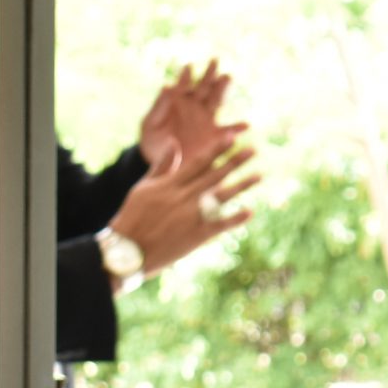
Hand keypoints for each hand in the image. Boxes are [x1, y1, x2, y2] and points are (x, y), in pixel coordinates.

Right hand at [108, 143, 259, 275]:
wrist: (128, 250)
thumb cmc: (133, 217)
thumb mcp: (143, 188)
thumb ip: (161, 166)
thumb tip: (174, 143)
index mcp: (170, 184)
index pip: (199, 162)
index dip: (217, 149)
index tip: (233, 137)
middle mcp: (184, 197)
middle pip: (214, 176)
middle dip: (235, 162)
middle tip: (254, 150)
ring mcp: (191, 216)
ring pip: (221, 197)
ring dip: (242, 186)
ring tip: (259, 175)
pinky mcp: (196, 235)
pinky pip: (219, 225)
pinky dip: (235, 219)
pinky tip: (250, 211)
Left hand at [136, 60, 244, 170]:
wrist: (160, 161)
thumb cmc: (152, 140)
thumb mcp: (151, 123)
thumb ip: (160, 106)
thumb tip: (167, 86)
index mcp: (179, 102)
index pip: (184, 85)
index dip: (185, 75)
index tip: (188, 66)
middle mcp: (195, 107)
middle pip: (204, 87)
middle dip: (209, 74)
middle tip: (214, 60)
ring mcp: (206, 120)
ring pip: (216, 101)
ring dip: (222, 89)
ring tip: (227, 77)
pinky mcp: (214, 136)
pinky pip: (228, 131)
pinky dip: (236, 128)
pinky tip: (244, 126)